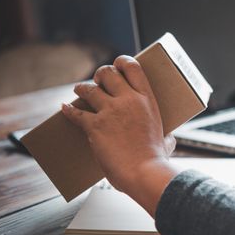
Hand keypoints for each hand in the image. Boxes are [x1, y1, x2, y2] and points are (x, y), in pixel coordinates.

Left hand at [61, 55, 180, 213]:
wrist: (144, 172)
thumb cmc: (155, 159)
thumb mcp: (167, 140)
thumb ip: (166, 134)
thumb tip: (169, 139)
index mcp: (147, 100)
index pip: (132, 67)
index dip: (121, 61)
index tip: (117, 65)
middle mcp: (128, 100)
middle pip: (108, 73)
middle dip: (100, 74)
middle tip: (98, 80)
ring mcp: (110, 112)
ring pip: (89, 89)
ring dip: (82, 88)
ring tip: (79, 89)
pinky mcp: (95, 126)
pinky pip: (76, 113)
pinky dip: (69, 110)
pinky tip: (65, 108)